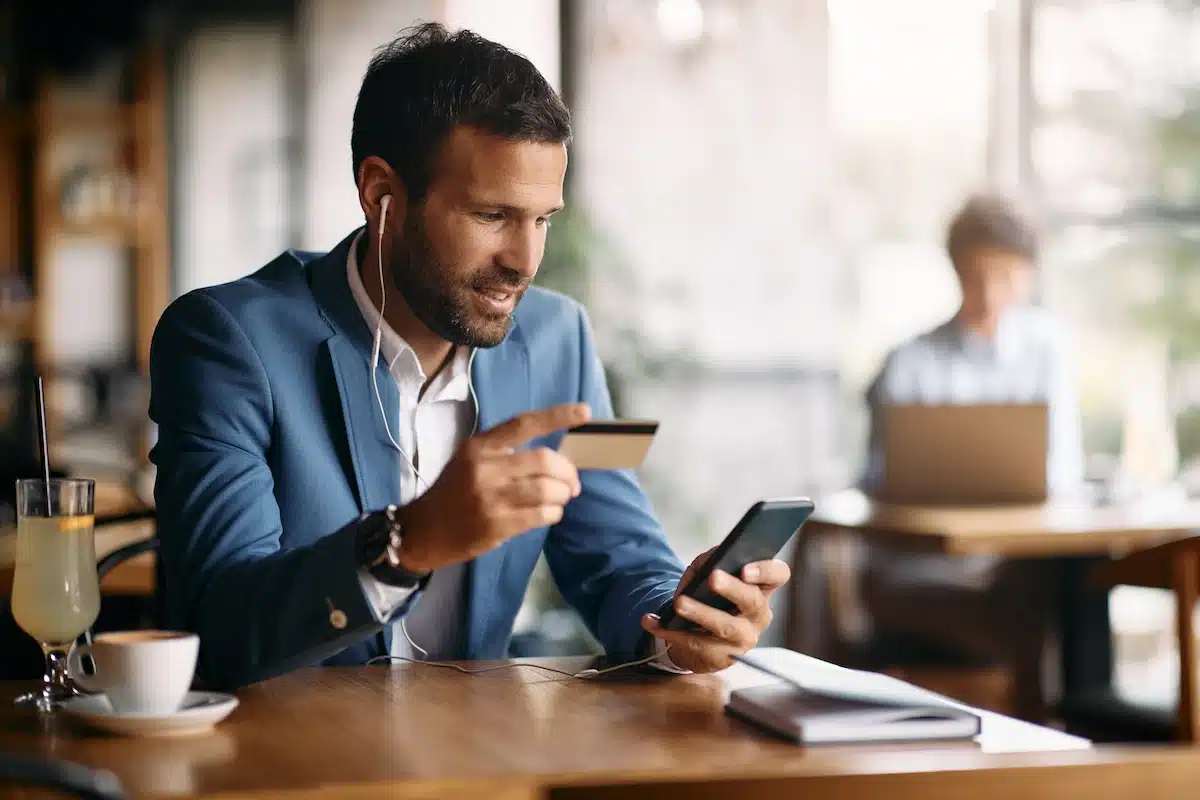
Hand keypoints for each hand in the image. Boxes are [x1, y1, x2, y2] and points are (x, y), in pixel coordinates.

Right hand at [396, 403, 590, 572]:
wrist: (422, 531)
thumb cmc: (453, 491)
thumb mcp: (470, 460)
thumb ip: (505, 453)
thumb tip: (554, 458)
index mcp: (480, 446)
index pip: (524, 424)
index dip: (557, 416)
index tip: (584, 412)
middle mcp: (485, 468)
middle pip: (544, 461)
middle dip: (567, 472)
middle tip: (572, 483)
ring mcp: (490, 498)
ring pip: (547, 490)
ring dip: (562, 495)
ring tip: (561, 498)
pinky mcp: (496, 526)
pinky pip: (541, 515)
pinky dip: (554, 513)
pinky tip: (550, 513)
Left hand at [641, 547, 790, 672]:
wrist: (697, 635)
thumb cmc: (707, 596)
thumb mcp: (707, 573)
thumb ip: (710, 561)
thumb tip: (709, 560)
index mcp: (760, 588)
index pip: (778, 575)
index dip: (766, 571)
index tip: (745, 568)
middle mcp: (758, 615)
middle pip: (752, 601)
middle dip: (732, 589)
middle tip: (712, 577)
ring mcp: (743, 639)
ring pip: (725, 627)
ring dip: (701, 613)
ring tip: (679, 603)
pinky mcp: (722, 658)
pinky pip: (696, 645)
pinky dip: (670, 632)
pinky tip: (652, 622)